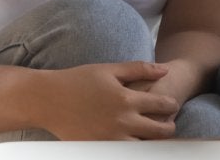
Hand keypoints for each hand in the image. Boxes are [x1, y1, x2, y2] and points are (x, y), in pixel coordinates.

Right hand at [37, 62, 180, 139]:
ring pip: (143, 148)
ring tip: (153, 137)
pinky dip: (133, 150)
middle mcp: (122, 122)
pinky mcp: (98, 149)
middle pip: (159, 132)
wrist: (47, 100)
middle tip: (169, 125)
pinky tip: (134, 143)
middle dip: (169, 128)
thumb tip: (166, 69)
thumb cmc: (78, 81)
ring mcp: (110, 139)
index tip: (172, 105)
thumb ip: (140, 69)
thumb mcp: (109, 69)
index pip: (163, 106)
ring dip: (152, 143)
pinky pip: (123, 154)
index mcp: (127, 100)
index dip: (172, 105)